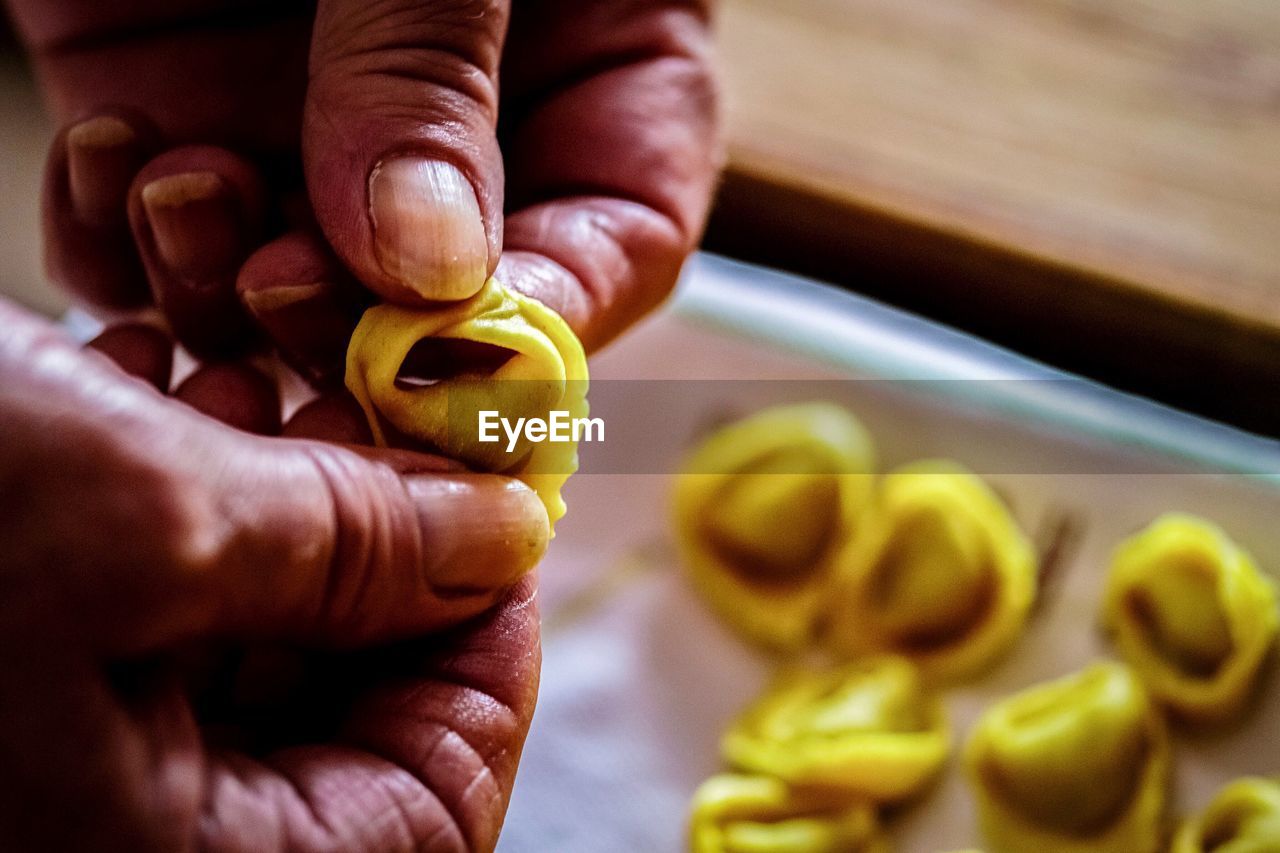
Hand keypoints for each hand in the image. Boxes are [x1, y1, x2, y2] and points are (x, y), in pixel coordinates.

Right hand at [0, 300, 546, 849]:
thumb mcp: (144, 521)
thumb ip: (355, 545)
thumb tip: (511, 533)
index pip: (435, 797)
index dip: (482, 632)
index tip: (489, 497)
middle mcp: (125, 843)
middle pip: (342, 718)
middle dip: (364, 545)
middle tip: (351, 417)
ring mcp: (72, 777)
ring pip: (245, 655)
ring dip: (268, 509)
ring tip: (230, 383)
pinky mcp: (27, 697)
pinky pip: (150, 627)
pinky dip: (175, 518)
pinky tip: (152, 396)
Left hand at [10, 0, 720, 376]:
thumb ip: (435, 59)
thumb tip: (424, 265)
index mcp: (597, 54)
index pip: (616, 241)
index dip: (544, 322)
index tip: (453, 358)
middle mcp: (463, 110)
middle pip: (448, 295)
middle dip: (366, 324)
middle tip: (295, 296)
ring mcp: (317, 113)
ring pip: (298, 288)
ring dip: (235, 287)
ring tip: (195, 197)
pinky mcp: (177, 95)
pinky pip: (161, 233)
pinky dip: (128, 241)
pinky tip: (120, 161)